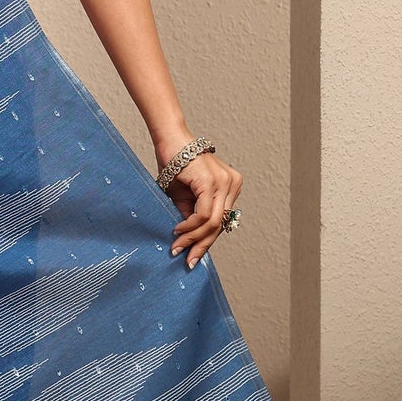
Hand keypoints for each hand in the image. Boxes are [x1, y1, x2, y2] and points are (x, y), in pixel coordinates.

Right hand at [160, 147, 242, 269]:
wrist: (169, 140)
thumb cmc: (175, 166)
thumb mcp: (184, 197)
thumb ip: (191, 216)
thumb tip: (191, 240)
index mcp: (230, 186)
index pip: (222, 221)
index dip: (207, 241)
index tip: (193, 255)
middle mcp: (232, 184)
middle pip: (221, 224)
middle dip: (202, 245)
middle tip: (188, 260)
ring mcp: (225, 182)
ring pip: (214, 222)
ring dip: (194, 238)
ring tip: (178, 246)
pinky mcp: (211, 182)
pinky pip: (204, 214)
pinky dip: (190, 226)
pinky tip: (178, 230)